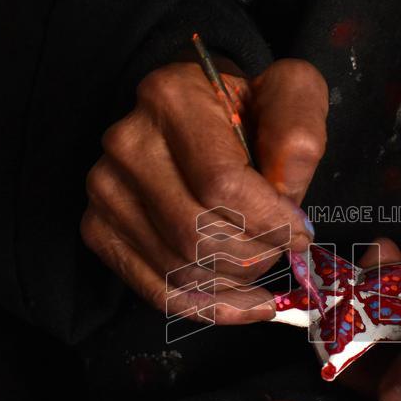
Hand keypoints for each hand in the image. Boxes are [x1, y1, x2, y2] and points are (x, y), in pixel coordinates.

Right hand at [81, 57, 327, 322]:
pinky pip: (158, 291)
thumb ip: (298, 130)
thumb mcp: (291, 93)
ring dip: (236, 280)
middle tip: (282, 248)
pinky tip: (245, 303)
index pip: (221, 184)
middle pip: (197, 233)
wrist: (199, 116)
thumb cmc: (248, 107)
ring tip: (263, 263)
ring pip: (180, 268)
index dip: (270, 221)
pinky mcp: (100, 229)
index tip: (300, 232)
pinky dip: (210, 307)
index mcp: (171, 99)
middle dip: (255, 254)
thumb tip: (286, 189)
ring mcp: (106, 190)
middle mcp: (127, 143)